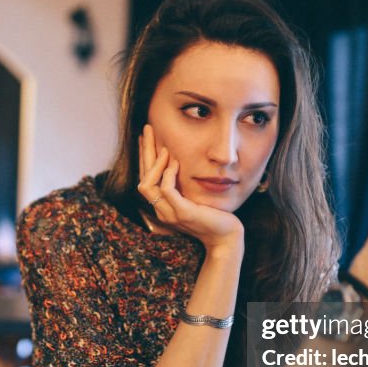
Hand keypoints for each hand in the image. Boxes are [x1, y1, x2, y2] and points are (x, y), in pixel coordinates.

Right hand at [137, 125, 243, 251]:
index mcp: (162, 206)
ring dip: (155, 163)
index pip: (145, 179)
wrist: (225, 237)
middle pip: (142, 178)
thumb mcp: (194, 197)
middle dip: (144, 151)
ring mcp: (170, 213)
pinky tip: (175, 163)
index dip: (144, 157)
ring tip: (165, 148)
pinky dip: (168, 175)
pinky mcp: (182, 213)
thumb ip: (183, 185)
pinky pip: (166, 190)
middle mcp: (161, 210)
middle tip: (147, 129)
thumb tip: (179, 160)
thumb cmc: (214, 216)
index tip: (145, 137)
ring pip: (147, 185)